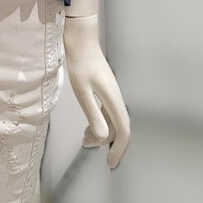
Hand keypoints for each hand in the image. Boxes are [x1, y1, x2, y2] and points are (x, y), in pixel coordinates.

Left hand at [63, 12, 130, 167]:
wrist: (81, 39)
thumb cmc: (79, 62)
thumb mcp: (82, 91)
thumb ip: (92, 113)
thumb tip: (102, 137)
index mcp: (113, 99)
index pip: (123, 130)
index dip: (119, 149)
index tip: (110, 163)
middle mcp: (116, 97)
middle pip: (119, 128)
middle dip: (107, 143)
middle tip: (89, 147)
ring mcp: (111, 93)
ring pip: (112, 120)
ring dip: (101, 132)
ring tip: (84, 138)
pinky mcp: (105, 89)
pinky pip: (107, 112)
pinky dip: (99, 122)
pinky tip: (88, 124)